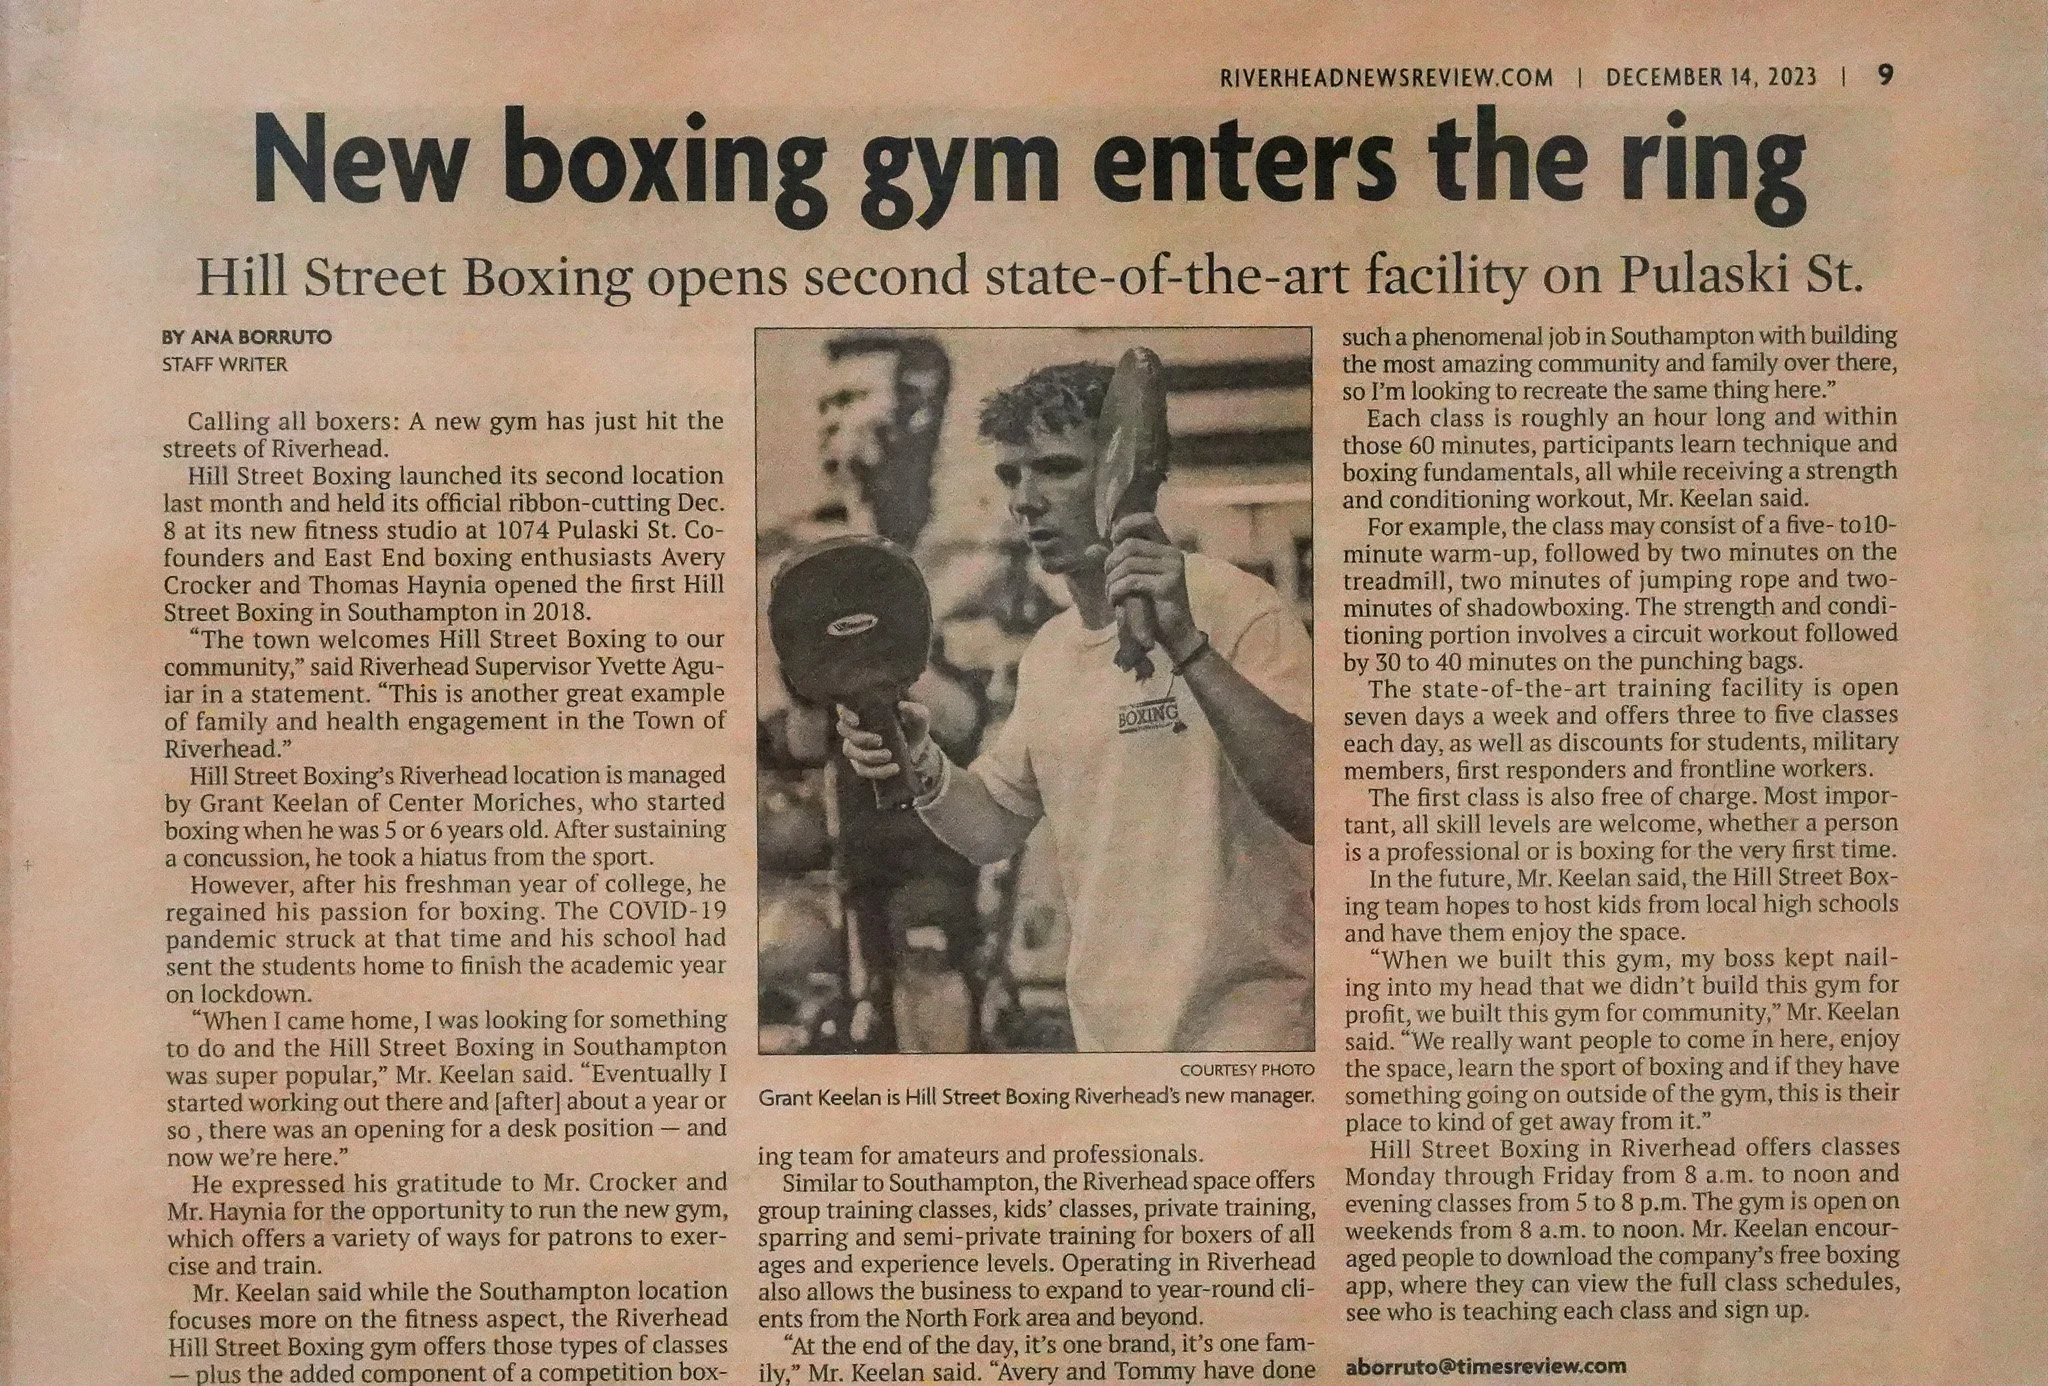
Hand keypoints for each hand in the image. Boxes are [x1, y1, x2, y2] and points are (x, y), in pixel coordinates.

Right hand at [836, 700, 931, 781]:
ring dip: (869, 756)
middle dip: (860, 738)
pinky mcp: (862, 763)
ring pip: (851, 751)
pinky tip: (894, 768)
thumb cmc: (912, 724)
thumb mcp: (919, 716)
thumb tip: (903, 706)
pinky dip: (878, 771)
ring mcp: (856, 746)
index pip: (843, 708)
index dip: (845, 714)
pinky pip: (862, 769)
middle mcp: (855, 727)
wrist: (916, 746)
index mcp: (864, 710)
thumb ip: (914, 710)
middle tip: (879, 740)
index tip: (857, 721)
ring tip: (889, 755)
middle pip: (844, 731)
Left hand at [1103, 513, 1199, 660]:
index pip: (1147, 519)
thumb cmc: (1154, 607)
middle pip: (1130, 545)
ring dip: (1112, 581)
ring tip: (1111, 596)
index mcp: (1167, 548)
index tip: (1112, 541)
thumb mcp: (1135, 580)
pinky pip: (1132, 581)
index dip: (1126, 525)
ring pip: (1128, 563)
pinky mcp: (1168, 585)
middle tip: (1108, 583)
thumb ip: (1119, 562)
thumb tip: (1091, 549)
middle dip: (1111, 563)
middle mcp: (1172, 553)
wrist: (1177, 635)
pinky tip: (1116, 602)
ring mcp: (1173, 568)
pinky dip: (1117, 591)